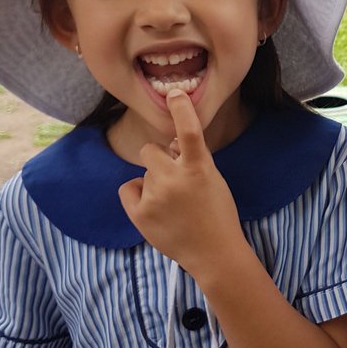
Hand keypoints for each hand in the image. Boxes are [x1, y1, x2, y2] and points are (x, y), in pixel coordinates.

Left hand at [118, 90, 241, 274]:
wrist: (215, 253)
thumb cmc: (217, 214)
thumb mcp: (213, 179)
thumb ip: (192, 159)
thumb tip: (170, 143)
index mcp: (199, 168)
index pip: (189, 131)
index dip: (181, 109)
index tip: (174, 93)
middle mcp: (174, 179)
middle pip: (150, 151)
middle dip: (159, 159)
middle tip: (174, 178)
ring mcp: (154, 197)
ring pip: (144, 174)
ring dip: (154, 182)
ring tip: (173, 205)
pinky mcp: (139, 214)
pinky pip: (129, 189)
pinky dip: (138, 195)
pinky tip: (154, 209)